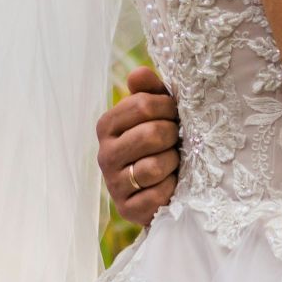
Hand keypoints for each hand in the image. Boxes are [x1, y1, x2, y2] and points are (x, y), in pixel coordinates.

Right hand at [95, 65, 180, 226]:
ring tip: (173, 161)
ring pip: (154, 166)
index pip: (142, 104)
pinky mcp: (127, 209)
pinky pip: (157, 195)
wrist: (165, 187)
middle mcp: (105, 154)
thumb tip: (139, 72)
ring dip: (173, 162)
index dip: (168, 107)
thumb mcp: (159, 112)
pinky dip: (171, 188)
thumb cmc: (162, 141)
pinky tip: (171, 184)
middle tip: (176, 139)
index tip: (175, 113)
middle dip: (173, 135)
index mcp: (108, 125)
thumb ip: (150, 91)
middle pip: (151, 134)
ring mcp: (113, 184)